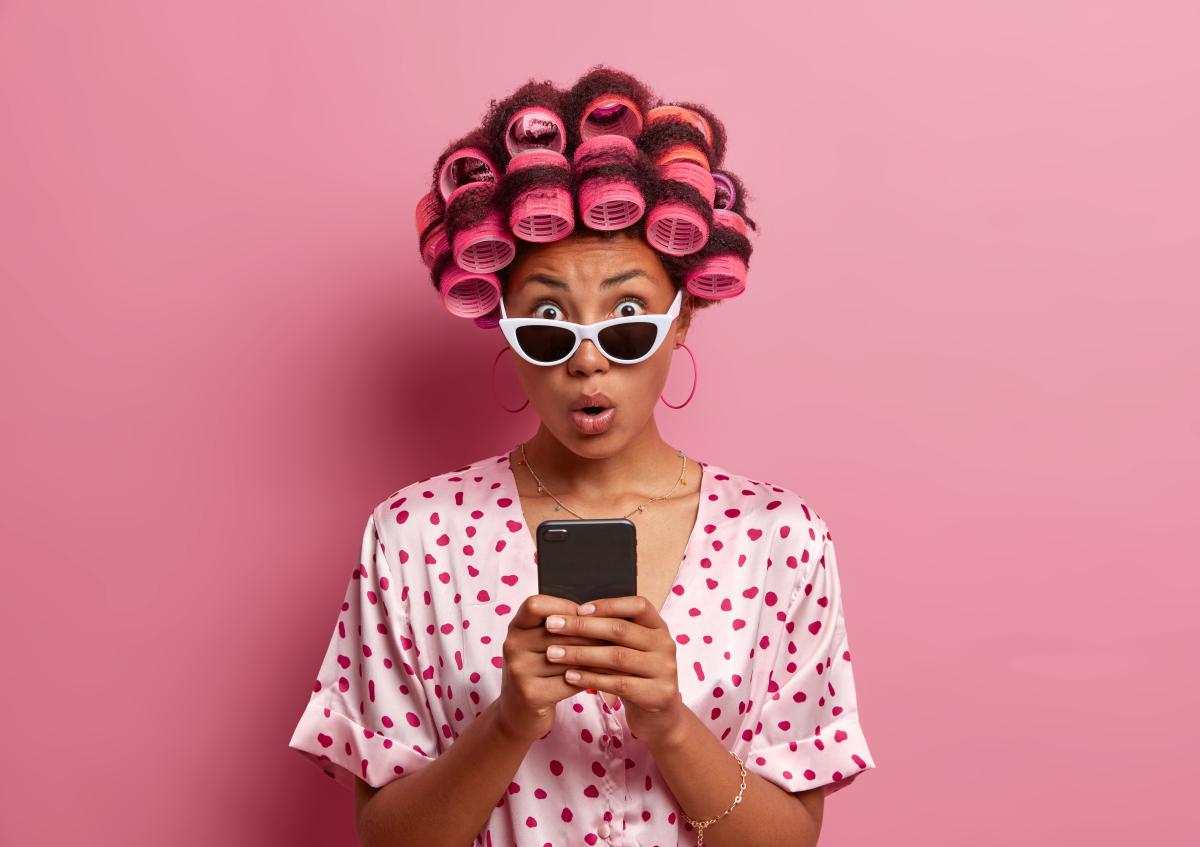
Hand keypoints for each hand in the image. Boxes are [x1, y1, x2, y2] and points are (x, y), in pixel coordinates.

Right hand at [495, 594, 615, 744]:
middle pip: (560, 632)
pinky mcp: (531, 695)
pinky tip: (607, 676)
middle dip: (592, 633)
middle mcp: (512, 646)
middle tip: (618, 635)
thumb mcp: (538, 643)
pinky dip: (592, 677)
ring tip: (618, 654)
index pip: (536, 605)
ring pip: (570, 657)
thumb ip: (560, 626)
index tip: (584, 615)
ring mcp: (519, 671)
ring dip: (598, 656)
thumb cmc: (537, 670)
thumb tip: (601, 613)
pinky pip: (571, 680)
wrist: (517, 712)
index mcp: (516, 627)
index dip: (564, 607)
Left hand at [543, 595, 683, 743]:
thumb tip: (570, 614)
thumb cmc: (634, 674)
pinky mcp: (657, 694)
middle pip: (620, 630)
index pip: (638, 605)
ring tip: (553, 653)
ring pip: (617, 657)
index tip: (577, 608)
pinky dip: (590, 679)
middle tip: (552, 626)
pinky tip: (569, 676)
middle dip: (582, 627)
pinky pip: (618, 684)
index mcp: (658, 627)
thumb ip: (611, 633)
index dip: (608, 605)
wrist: (658, 714)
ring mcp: (664, 670)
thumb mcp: (629, 649)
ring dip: (580, 654)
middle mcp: (665, 645)